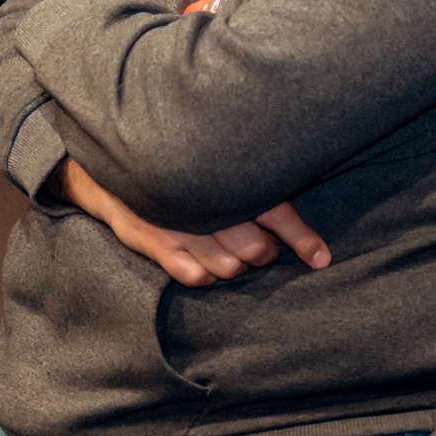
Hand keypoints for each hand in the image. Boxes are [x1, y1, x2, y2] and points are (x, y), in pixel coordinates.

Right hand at [53, 157, 329, 285]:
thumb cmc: (177, 161)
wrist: (113, 161)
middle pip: (254, 248)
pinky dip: (205, 273)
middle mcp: (205, 202)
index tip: (321, 258)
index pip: (276, 212)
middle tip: (261, 243)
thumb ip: (252, 172)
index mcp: (227, 176)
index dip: (301, 237)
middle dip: (263, 251)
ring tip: (231, 250)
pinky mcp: (156, 242)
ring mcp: (178, 225)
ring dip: (235, 264)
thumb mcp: (216, 160)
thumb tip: (291, 197)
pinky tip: (204, 260)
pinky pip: (194, 276)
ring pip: (227, 267)